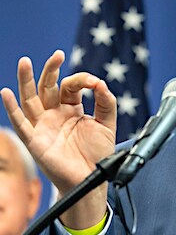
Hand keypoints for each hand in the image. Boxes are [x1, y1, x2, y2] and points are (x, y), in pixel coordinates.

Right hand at [1, 50, 115, 227]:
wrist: (92, 179)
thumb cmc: (97, 154)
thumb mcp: (107, 125)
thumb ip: (106, 103)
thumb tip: (101, 83)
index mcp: (71, 109)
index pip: (70, 87)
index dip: (82, 80)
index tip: (95, 83)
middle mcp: (54, 114)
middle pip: (48, 87)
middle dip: (51, 70)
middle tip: (57, 55)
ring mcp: (43, 126)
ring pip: (30, 99)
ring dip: (25, 80)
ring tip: (25, 62)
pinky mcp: (35, 140)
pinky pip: (20, 123)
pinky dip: (11, 109)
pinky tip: (5, 93)